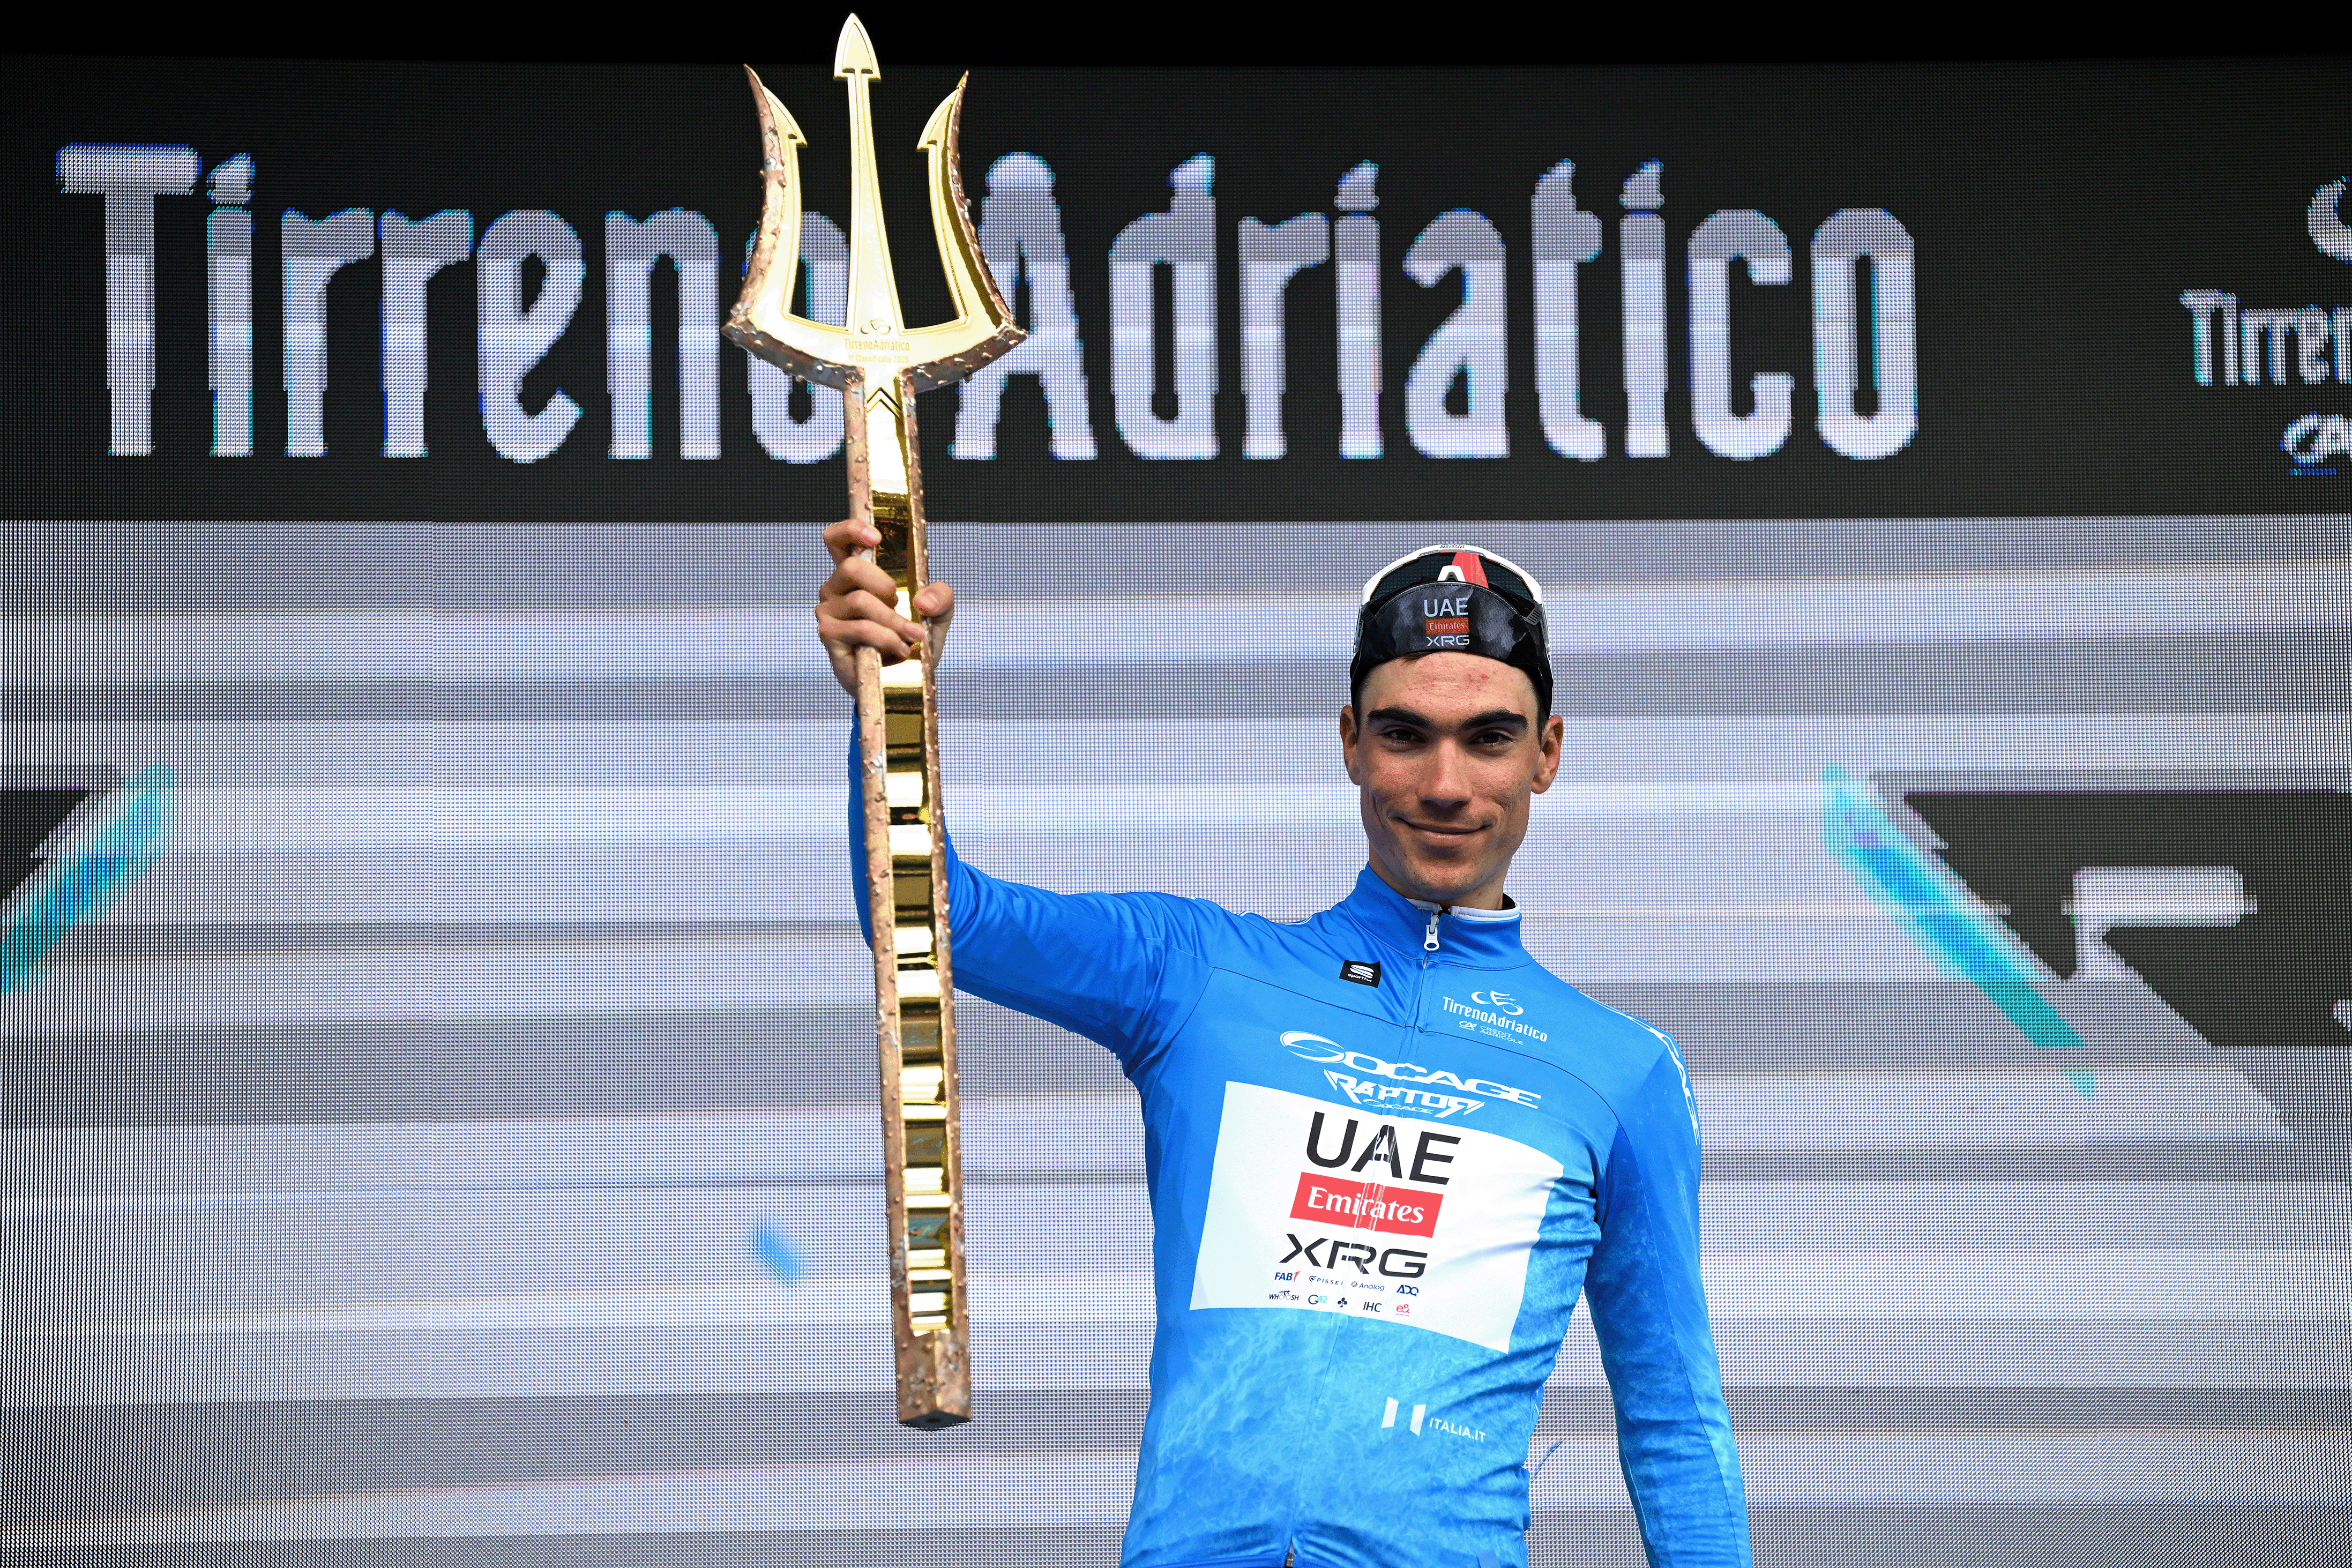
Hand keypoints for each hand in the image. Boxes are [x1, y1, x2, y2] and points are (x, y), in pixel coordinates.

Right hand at [815, 517, 955, 696]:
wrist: (900, 681)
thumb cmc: (910, 640)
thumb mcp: (937, 614)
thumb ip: (942, 596)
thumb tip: (926, 600)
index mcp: (855, 574)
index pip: (837, 540)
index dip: (851, 530)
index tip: (876, 538)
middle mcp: (835, 589)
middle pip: (851, 566)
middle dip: (885, 586)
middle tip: (900, 605)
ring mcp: (829, 612)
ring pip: (860, 600)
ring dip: (894, 621)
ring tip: (910, 636)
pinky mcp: (829, 635)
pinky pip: (862, 629)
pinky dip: (887, 639)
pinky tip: (899, 650)